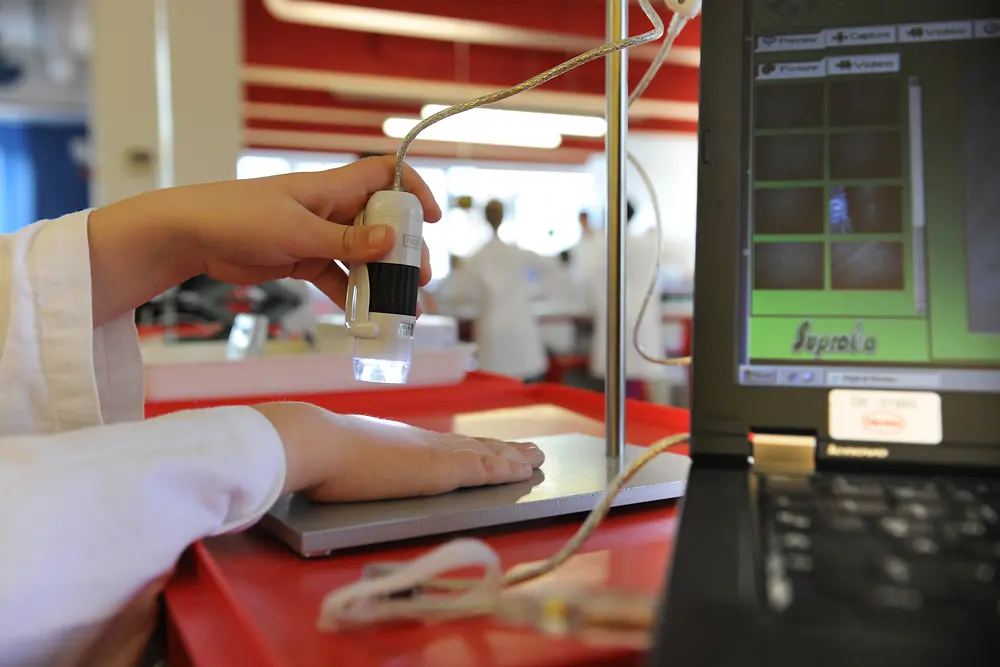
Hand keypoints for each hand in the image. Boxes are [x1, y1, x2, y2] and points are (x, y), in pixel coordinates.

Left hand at [87, 157, 441, 325]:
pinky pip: (338, 277)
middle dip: (404, 251)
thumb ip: (346, 241)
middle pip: (382, 224)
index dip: (413, 191)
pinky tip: (365, 315)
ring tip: (401, 306)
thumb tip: (393, 240)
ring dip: (382, 279)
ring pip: (363, 256)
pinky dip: (352, 294)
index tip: (431, 220)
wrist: (191, 235)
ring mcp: (318, 236)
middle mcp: (331, 209)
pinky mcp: (302, 260)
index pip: (385, 176)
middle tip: (418, 279)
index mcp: (333, 188)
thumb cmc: (240, 218)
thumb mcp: (298, 232)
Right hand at [252, 402, 544, 501]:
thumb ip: (360, 459)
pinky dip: (505, 471)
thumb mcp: (348, 454)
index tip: (493, 447)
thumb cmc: (321, 454)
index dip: (474, 447)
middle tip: (530, 451)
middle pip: (474, 445)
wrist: (318, 443)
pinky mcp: (440, 469)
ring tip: (536, 459)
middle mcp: (425, 442)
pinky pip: (482, 470)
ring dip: (513, 459)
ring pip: (485, 455)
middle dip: (504, 450)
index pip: (450, 445)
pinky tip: (522, 473)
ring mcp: (435, 454)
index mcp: (405, 442)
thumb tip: (351, 466)